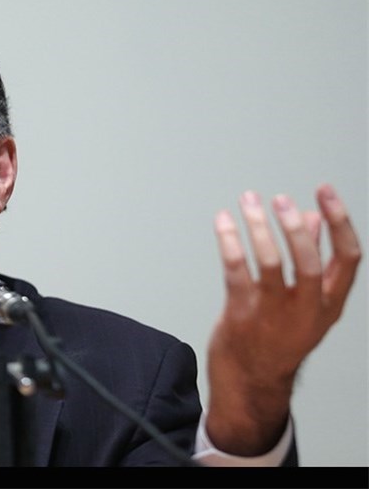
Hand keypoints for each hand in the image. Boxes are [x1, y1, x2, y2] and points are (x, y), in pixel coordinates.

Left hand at [205, 184, 361, 455]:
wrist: (250, 379)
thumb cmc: (278, 334)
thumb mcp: (307, 302)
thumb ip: (311, 259)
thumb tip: (312, 217)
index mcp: (329, 303)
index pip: (348, 258)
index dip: (340, 221)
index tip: (325, 191)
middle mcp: (306, 309)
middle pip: (309, 261)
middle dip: (295, 226)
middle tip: (280, 199)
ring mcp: (273, 313)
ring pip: (269, 263)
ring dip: (257, 227)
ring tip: (247, 201)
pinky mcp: (241, 314)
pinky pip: (235, 270)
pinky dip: (228, 241)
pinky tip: (222, 221)